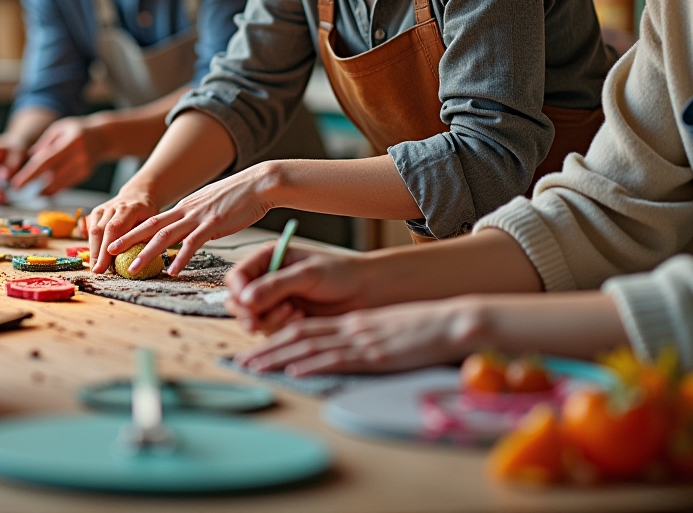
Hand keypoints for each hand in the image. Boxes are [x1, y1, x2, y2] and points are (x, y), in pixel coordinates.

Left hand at [11, 117, 101, 195]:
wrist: (104, 137)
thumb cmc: (77, 130)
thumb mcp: (60, 128)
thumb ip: (45, 142)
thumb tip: (30, 156)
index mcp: (70, 141)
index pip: (46, 160)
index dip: (30, 173)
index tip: (17, 182)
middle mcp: (79, 155)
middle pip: (52, 175)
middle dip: (33, 183)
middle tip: (17, 188)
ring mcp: (84, 166)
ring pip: (60, 183)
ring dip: (44, 189)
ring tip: (32, 192)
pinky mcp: (85, 174)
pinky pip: (67, 184)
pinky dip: (55, 188)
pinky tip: (45, 191)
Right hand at [85, 190, 160, 272]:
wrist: (138, 195)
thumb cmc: (147, 213)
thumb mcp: (153, 223)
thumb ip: (146, 237)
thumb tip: (139, 259)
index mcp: (130, 209)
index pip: (114, 229)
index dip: (106, 248)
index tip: (104, 266)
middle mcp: (114, 207)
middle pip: (100, 231)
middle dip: (97, 253)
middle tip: (96, 271)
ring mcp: (103, 209)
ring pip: (93, 230)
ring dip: (93, 250)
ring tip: (95, 268)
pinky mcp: (96, 212)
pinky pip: (89, 228)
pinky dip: (90, 242)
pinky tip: (93, 257)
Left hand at [106, 162, 276, 276]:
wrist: (260, 184)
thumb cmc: (239, 196)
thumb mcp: (210, 206)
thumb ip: (196, 218)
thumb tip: (187, 233)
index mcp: (185, 207)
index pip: (153, 220)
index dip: (133, 231)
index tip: (116, 241)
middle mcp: (187, 210)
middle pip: (151, 225)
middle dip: (128, 239)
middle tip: (109, 251)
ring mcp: (199, 216)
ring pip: (166, 235)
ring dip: (147, 251)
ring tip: (133, 266)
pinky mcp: (215, 223)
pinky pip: (194, 242)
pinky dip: (182, 257)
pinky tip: (173, 269)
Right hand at [224, 244, 378, 332]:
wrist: (365, 293)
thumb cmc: (340, 274)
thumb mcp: (307, 274)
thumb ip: (275, 285)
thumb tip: (245, 300)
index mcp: (269, 259)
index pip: (238, 276)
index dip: (238, 291)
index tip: (247, 303)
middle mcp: (267, 280)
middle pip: (238, 300)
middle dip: (248, 313)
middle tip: (257, 323)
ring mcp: (274, 301)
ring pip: (252, 318)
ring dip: (268, 321)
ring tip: (294, 313)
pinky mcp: (283, 320)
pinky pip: (269, 330)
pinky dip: (281, 328)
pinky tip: (300, 319)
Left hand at [232, 297, 483, 376]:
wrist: (451, 322)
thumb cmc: (425, 330)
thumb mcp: (388, 332)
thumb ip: (366, 341)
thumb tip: (348, 354)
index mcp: (352, 324)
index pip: (306, 329)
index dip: (278, 340)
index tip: (257, 351)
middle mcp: (350, 330)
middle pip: (299, 337)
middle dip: (268, 350)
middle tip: (241, 362)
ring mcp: (361, 342)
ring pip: (310, 348)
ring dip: (279, 358)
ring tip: (255, 367)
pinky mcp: (375, 355)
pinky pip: (338, 359)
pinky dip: (313, 365)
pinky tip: (295, 370)